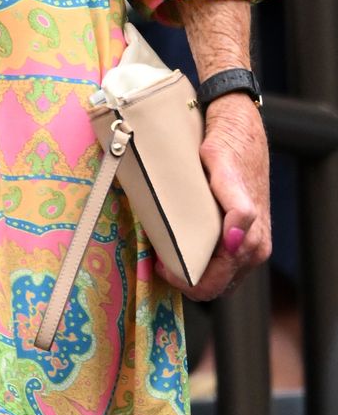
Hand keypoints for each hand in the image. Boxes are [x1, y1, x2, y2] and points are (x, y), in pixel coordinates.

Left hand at [156, 95, 270, 300]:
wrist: (240, 128)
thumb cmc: (229, 148)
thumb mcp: (225, 171)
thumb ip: (237, 208)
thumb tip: (235, 242)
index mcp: (250, 240)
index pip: (213, 283)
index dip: (183, 281)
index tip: (159, 263)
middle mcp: (255, 249)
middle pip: (216, 285)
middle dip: (186, 278)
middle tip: (158, 259)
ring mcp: (252, 244)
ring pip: (220, 277)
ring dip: (195, 271)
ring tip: (167, 251)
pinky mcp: (246, 235)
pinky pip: (224, 263)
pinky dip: (204, 261)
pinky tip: (184, 245)